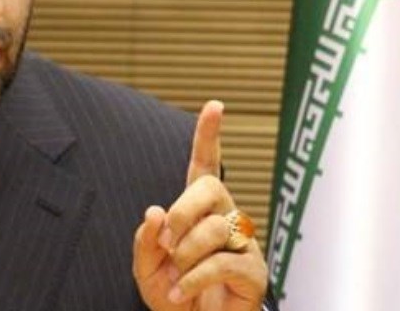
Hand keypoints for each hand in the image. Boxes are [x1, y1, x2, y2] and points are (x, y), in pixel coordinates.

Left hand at [132, 101, 267, 310]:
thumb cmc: (173, 295)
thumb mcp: (147, 267)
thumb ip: (145, 240)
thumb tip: (155, 210)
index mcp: (199, 210)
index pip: (205, 165)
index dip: (209, 135)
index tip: (215, 106)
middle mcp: (225, 218)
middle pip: (211, 187)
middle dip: (182, 211)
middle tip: (168, 243)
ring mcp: (243, 243)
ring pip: (215, 228)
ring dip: (185, 256)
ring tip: (176, 277)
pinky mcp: (254, 271)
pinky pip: (222, 262)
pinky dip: (193, 279)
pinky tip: (182, 293)